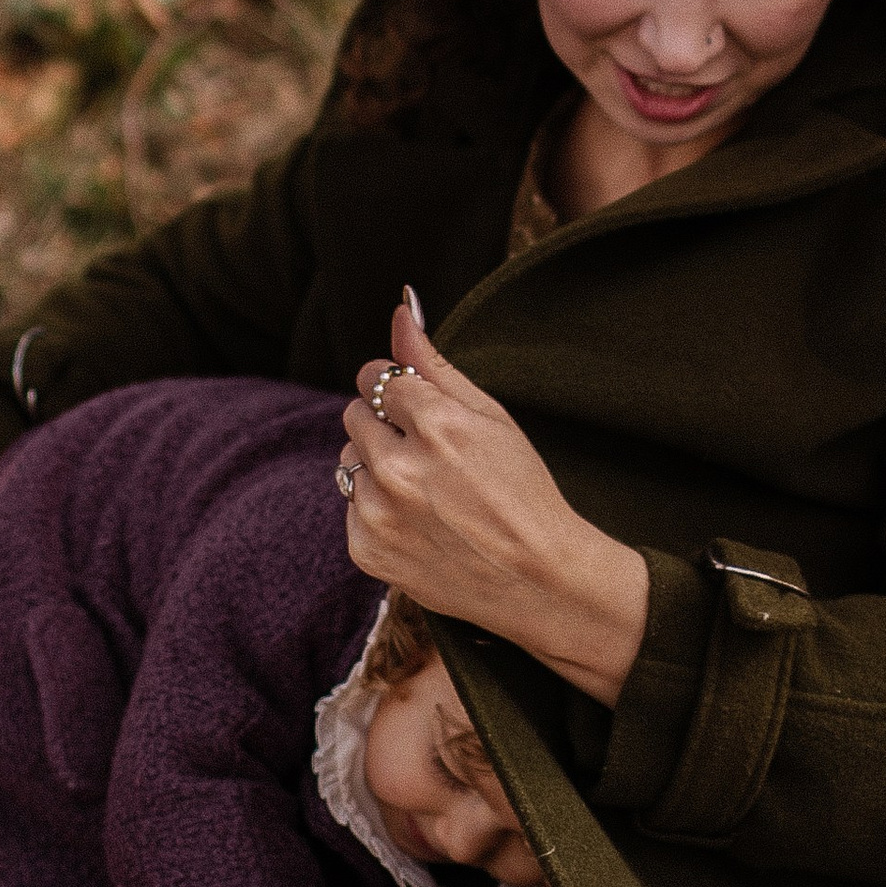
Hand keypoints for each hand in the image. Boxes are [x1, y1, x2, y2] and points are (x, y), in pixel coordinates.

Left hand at [341, 303, 649, 707]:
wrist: (537, 579)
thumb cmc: (523, 490)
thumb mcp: (491, 417)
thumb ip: (434, 363)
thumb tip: (400, 308)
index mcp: (436, 425)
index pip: (376, 376)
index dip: (399, 391)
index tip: (419, 409)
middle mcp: (399, 468)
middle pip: (354, 414)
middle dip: (385, 425)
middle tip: (431, 453)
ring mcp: (378, 514)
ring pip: (348, 460)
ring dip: (378, 467)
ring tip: (427, 491)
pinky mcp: (366, 551)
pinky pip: (350, 507)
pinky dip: (377, 510)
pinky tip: (419, 523)